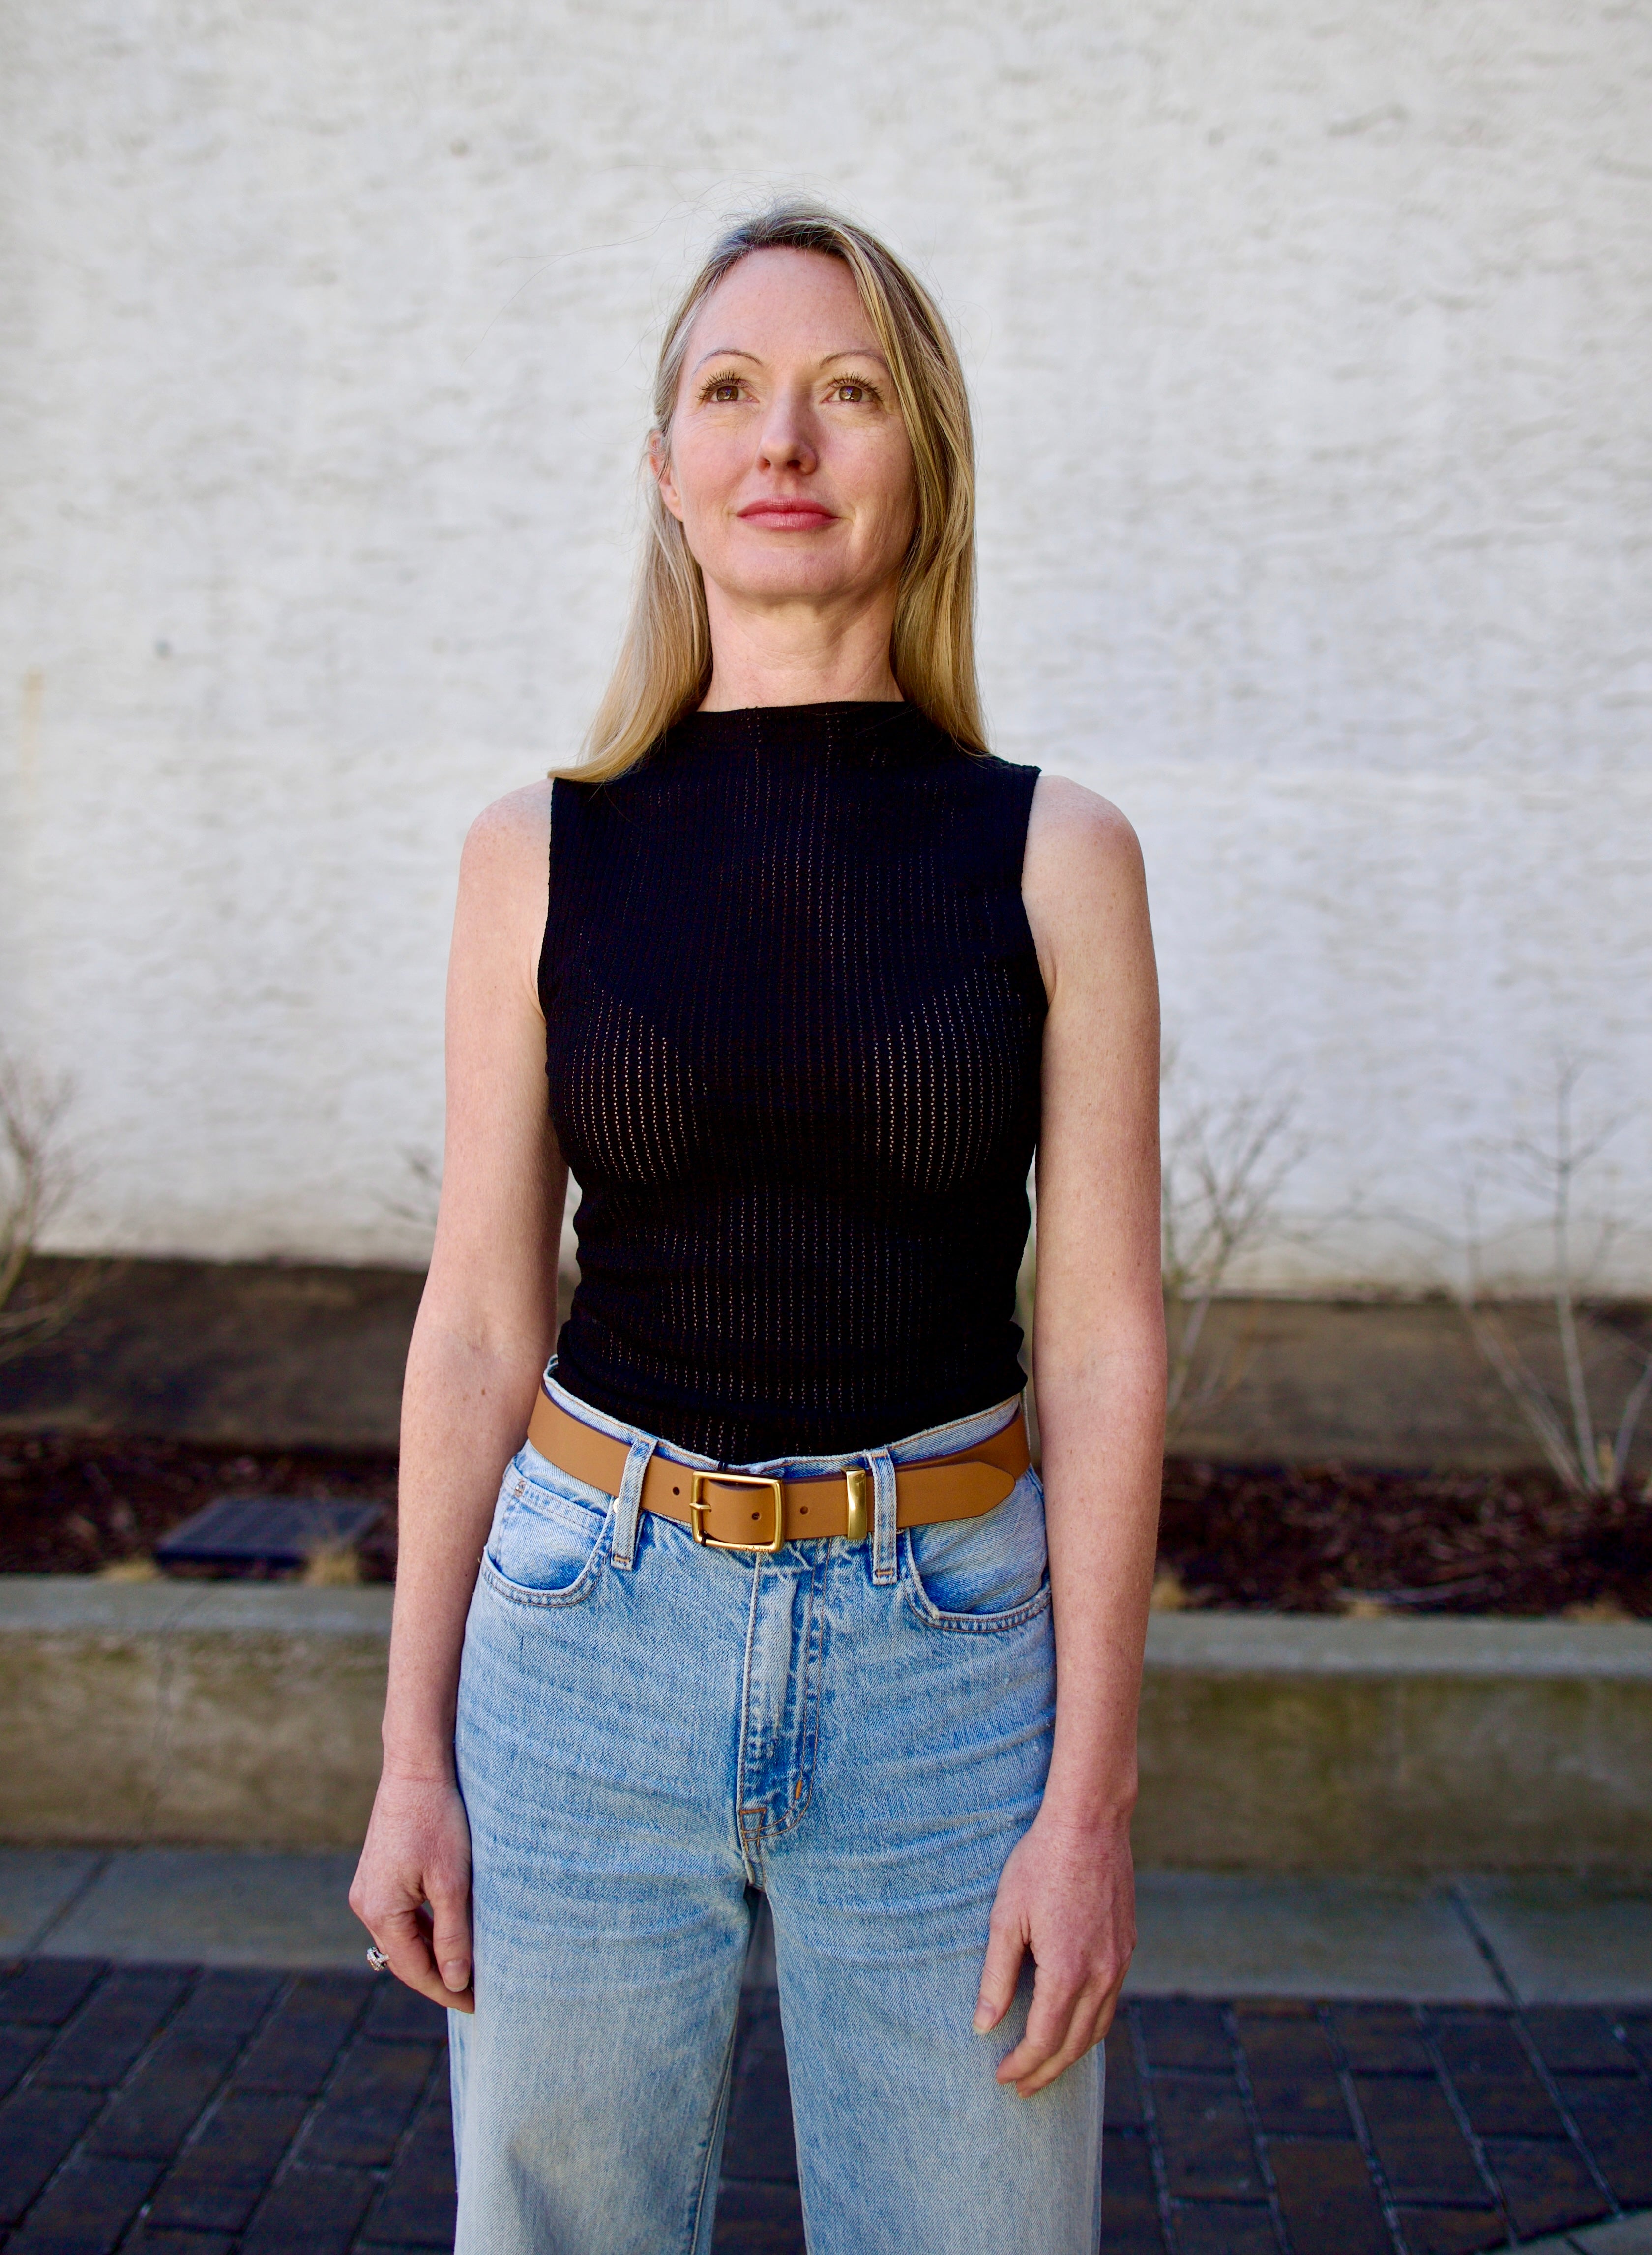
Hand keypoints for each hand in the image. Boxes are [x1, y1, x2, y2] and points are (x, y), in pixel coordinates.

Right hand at [349, 1766, 475, 2012]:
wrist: (417, 1767)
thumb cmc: (438, 1820)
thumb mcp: (452, 1882)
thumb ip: (453, 1935)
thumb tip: (456, 1982)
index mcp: (379, 1911)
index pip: (414, 1970)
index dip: (447, 1991)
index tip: (479, 2005)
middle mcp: (365, 1904)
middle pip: (405, 1957)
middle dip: (440, 1976)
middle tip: (479, 1993)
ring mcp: (369, 1889)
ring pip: (404, 1937)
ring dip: (433, 1952)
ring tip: (470, 1968)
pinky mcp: (379, 1874)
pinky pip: (401, 1916)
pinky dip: (425, 1929)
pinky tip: (451, 1933)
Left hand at [972, 1810, 1134, 2095]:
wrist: (1090, 1822)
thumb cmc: (1040, 1864)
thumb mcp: (1006, 1917)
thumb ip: (996, 1976)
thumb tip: (983, 2026)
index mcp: (1068, 1972)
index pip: (1044, 2040)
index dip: (1021, 2064)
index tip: (1000, 2076)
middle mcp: (1101, 1975)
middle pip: (1074, 2045)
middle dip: (1046, 2072)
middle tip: (1021, 2089)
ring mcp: (1120, 1962)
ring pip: (1098, 2028)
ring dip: (1071, 2055)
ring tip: (1045, 2067)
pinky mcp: (1127, 1946)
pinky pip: (1111, 2002)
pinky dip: (1091, 2026)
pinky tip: (1073, 2025)